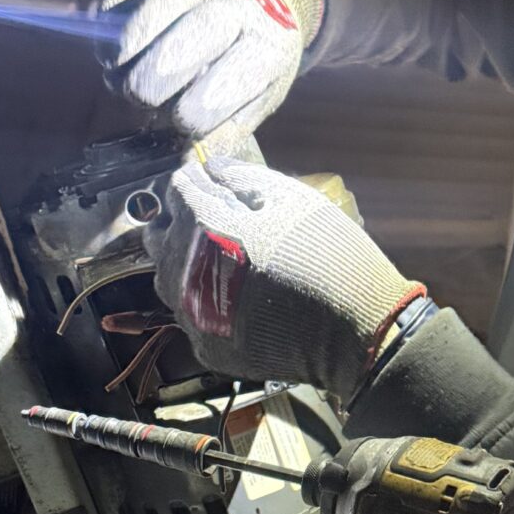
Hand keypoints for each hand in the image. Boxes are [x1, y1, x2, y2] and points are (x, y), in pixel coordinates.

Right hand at [103, 0, 322, 139]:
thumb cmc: (255, 53)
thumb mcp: (260, 93)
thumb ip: (227, 128)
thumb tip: (187, 160)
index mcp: (268, 44)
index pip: (224, 86)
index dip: (193, 113)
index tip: (180, 122)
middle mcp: (236, 3)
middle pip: (183, 45)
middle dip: (154, 83)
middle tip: (145, 98)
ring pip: (151, 11)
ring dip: (126, 54)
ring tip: (122, 76)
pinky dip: (111, 26)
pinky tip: (117, 51)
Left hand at [151, 152, 422, 400]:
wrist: (352, 325)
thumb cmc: (326, 253)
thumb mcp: (290, 197)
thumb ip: (240, 177)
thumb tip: (209, 167)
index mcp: (202, 222)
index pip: (177, 190)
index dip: (196, 184)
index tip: (211, 188)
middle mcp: (183, 268)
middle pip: (162, 237)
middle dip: (183, 226)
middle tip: (216, 228)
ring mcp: (192, 312)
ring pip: (169, 281)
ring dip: (189, 267)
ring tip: (224, 266)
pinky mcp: (206, 346)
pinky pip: (193, 319)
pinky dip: (209, 307)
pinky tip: (238, 303)